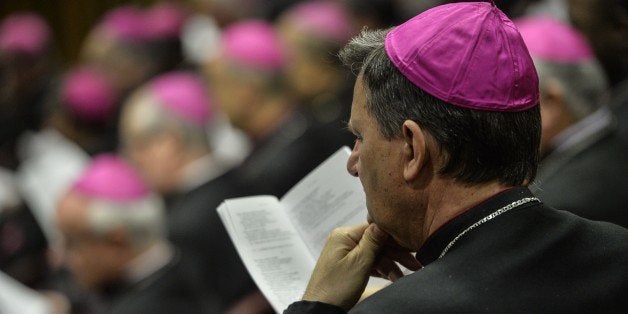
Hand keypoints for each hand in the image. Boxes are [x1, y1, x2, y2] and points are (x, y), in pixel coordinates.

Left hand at [302, 223, 420, 309]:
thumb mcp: (360, 263)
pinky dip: (380, 270)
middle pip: (376, 242)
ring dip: (390, 265)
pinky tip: (393, 278)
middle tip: (415, 264)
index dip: (394, 238)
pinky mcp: (347, 266)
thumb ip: (373, 241)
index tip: (411, 246)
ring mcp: (345, 254)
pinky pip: (368, 263)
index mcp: (344, 235)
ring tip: (404, 277)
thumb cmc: (337, 287)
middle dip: (396, 254)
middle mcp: (344, 241)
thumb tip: (383, 223)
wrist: (321, 308)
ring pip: (374, 254)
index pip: (375, 229)